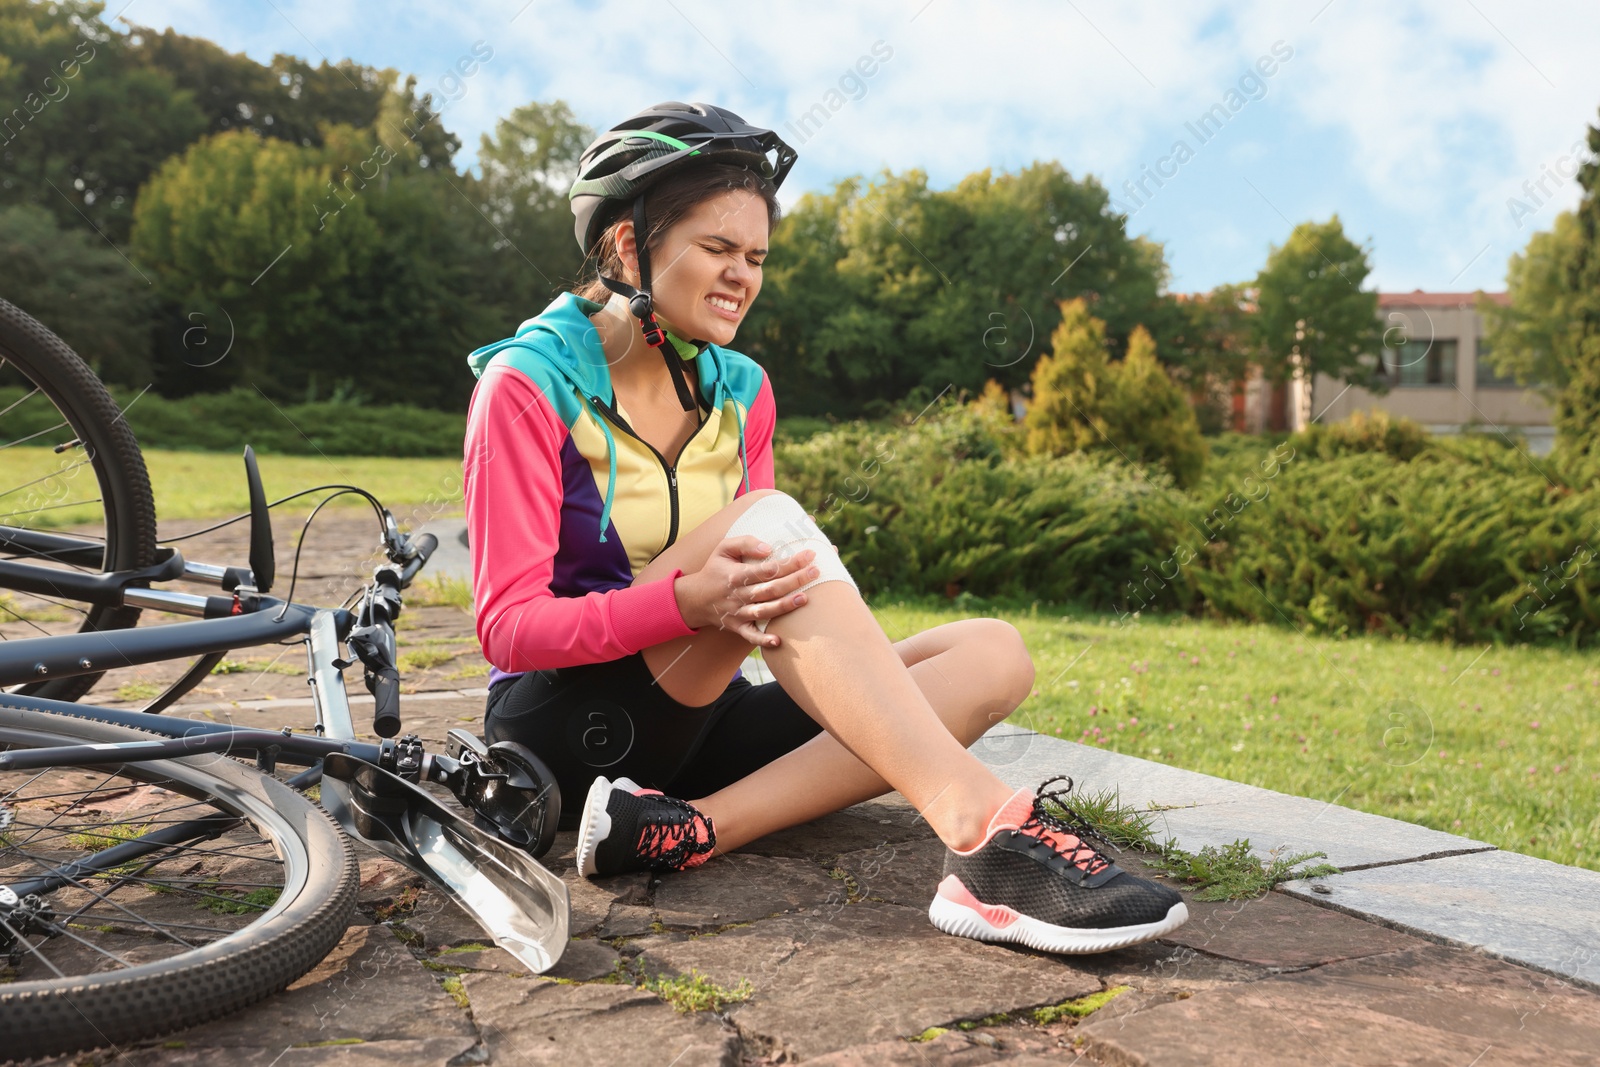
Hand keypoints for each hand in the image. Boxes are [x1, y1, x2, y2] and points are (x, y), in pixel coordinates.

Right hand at [676, 536, 819, 647]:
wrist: (694, 598)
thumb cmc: (715, 569)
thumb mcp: (723, 548)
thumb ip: (745, 543)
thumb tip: (769, 548)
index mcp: (735, 574)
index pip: (767, 568)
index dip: (789, 562)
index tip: (809, 555)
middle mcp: (737, 595)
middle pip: (770, 589)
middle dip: (795, 580)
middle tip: (816, 572)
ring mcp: (737, 613)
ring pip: (764, 611)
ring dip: (785, 606)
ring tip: (806, 598)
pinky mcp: (737, 627)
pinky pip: (750, 636)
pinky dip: (762, 640)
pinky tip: (778, 640)